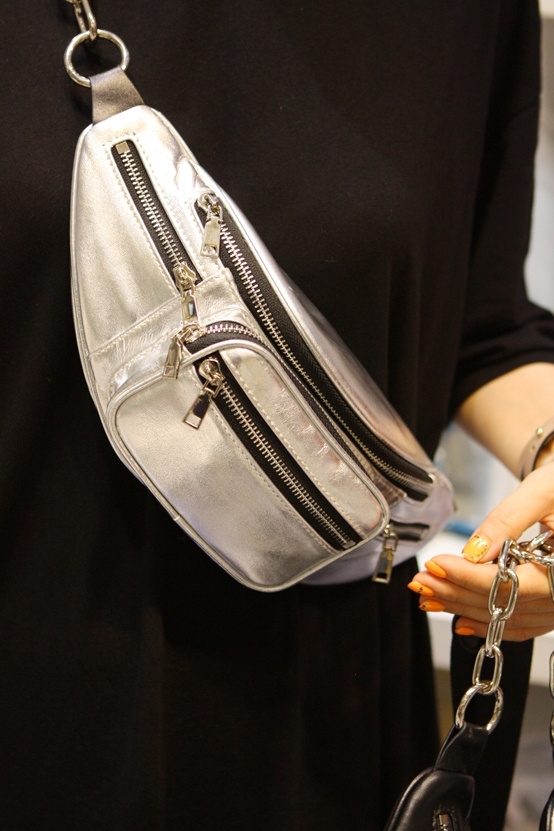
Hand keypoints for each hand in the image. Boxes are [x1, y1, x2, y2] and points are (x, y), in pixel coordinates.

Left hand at [409, 461, 553, 640]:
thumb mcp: (541, 491)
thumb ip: (508, 520)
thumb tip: (473, 552)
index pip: (516, 583)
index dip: (470, 577)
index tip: (436, 566)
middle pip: (509, 604)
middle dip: (458, 594)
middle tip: (422, 582)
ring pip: (510, 617)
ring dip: (465, 608)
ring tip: (431, 595)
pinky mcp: (552, 603)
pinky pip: (522, 623)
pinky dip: (489, 621)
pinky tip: (459, 616)